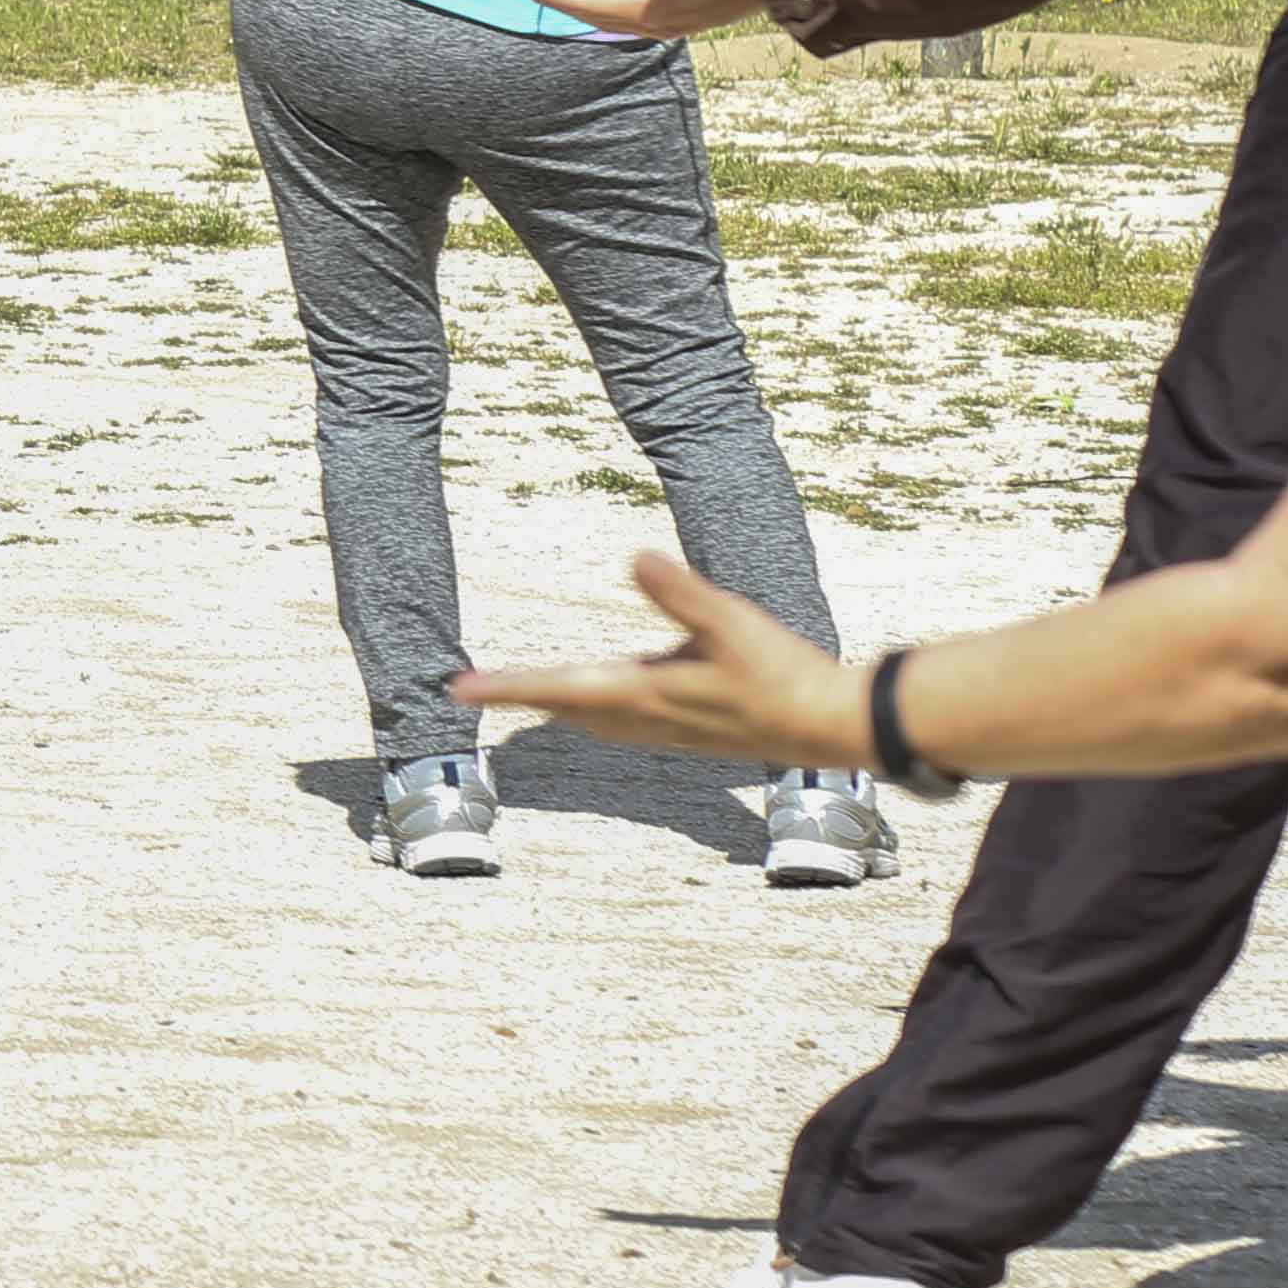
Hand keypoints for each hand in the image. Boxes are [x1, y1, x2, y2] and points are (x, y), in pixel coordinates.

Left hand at [455, 549, 864, 767]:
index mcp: (643, 692)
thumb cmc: (780, 674)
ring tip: (523, 696)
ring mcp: (667, 729)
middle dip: (520, 696)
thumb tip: (636, 557)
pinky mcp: (688, 730)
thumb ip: (680, 592)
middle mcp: (646, 717)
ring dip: (555, 706)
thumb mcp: (729, 621)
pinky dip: (593, 710)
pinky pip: (620, 722)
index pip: (557, 688)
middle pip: (565, 707)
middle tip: (472, 691)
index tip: (457, 690)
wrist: (830, 727)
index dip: (505, 686)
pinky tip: (601, 703)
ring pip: (593, 719)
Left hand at [510, 0, 765, 39]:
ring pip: (613, 22)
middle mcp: (662, 23)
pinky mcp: (684, 14)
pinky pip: (630, 18)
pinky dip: (606, 10)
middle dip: (558, 2)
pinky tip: (605, 1)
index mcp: (658, 9)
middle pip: (596, 16)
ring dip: (580, 9)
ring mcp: (674, 22)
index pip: (591, 4)